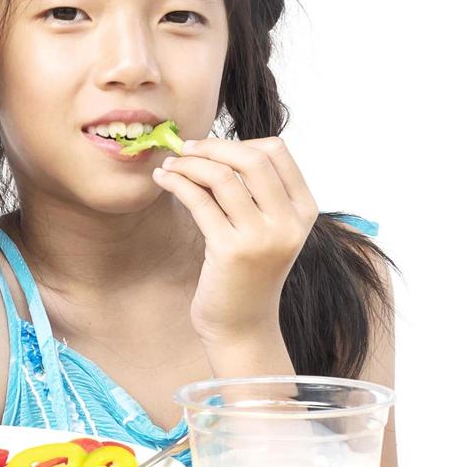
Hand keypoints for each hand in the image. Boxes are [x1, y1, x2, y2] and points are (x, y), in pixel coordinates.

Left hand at [152, 136, 317, 352]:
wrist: (242, 325)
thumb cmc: (247, 272)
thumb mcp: (264, 229)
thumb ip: (253, 191)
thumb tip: (212, 147)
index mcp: (304, 210)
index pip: (277, 151)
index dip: (238, 141)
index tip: (210, 147)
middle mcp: (289, 222)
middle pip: (251, 158)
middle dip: (211, 146)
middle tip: (184, 149)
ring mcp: (262, 238)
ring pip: (222, 176)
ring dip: (188, 164)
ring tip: (168, 166)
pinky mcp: (230, 251)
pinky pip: (199, 201)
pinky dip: (176, 183)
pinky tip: (163, 180)